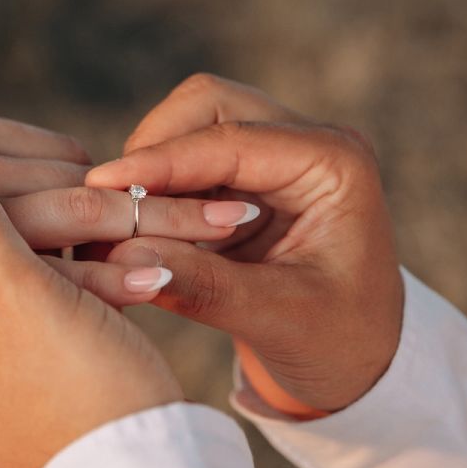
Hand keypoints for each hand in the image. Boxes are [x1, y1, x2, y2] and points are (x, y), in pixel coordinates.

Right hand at [86, 74, 403, 414]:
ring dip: (152, 168)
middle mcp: (308, 144)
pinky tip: (138, 226)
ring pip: (191, 126)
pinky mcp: (251, 179)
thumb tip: (121, 259)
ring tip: (122, 222)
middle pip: (207, 106)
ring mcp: (278, 156)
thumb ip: (203, 287)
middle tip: (113, 203)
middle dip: (155, 148)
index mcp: (334, 165)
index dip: (160, 161)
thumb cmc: (340, 342)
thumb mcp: (278, 320)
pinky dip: (158, 187)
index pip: (231, 140)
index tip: (100, 185)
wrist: (366, 361)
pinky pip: (190, 161)